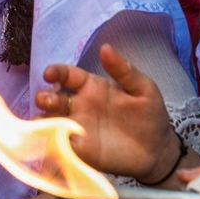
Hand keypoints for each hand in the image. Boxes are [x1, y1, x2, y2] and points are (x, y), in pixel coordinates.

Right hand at [37, 44, 178, 183]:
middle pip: (51, 98)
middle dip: (44, 97)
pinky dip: (49, 144)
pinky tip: (48, 143)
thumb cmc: (150, 116)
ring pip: (49, 120)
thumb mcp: (143, 89)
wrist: (158, 150)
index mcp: (91, 87)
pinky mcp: (79, 150)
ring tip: (44, 123)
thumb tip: (105, 47)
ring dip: (41, 120)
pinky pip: (58, 145)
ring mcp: (76, 128)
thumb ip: (124, 70)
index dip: (55, 72)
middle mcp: (79, 106)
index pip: (67, 75)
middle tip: (47, 101)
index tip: (49, 74)